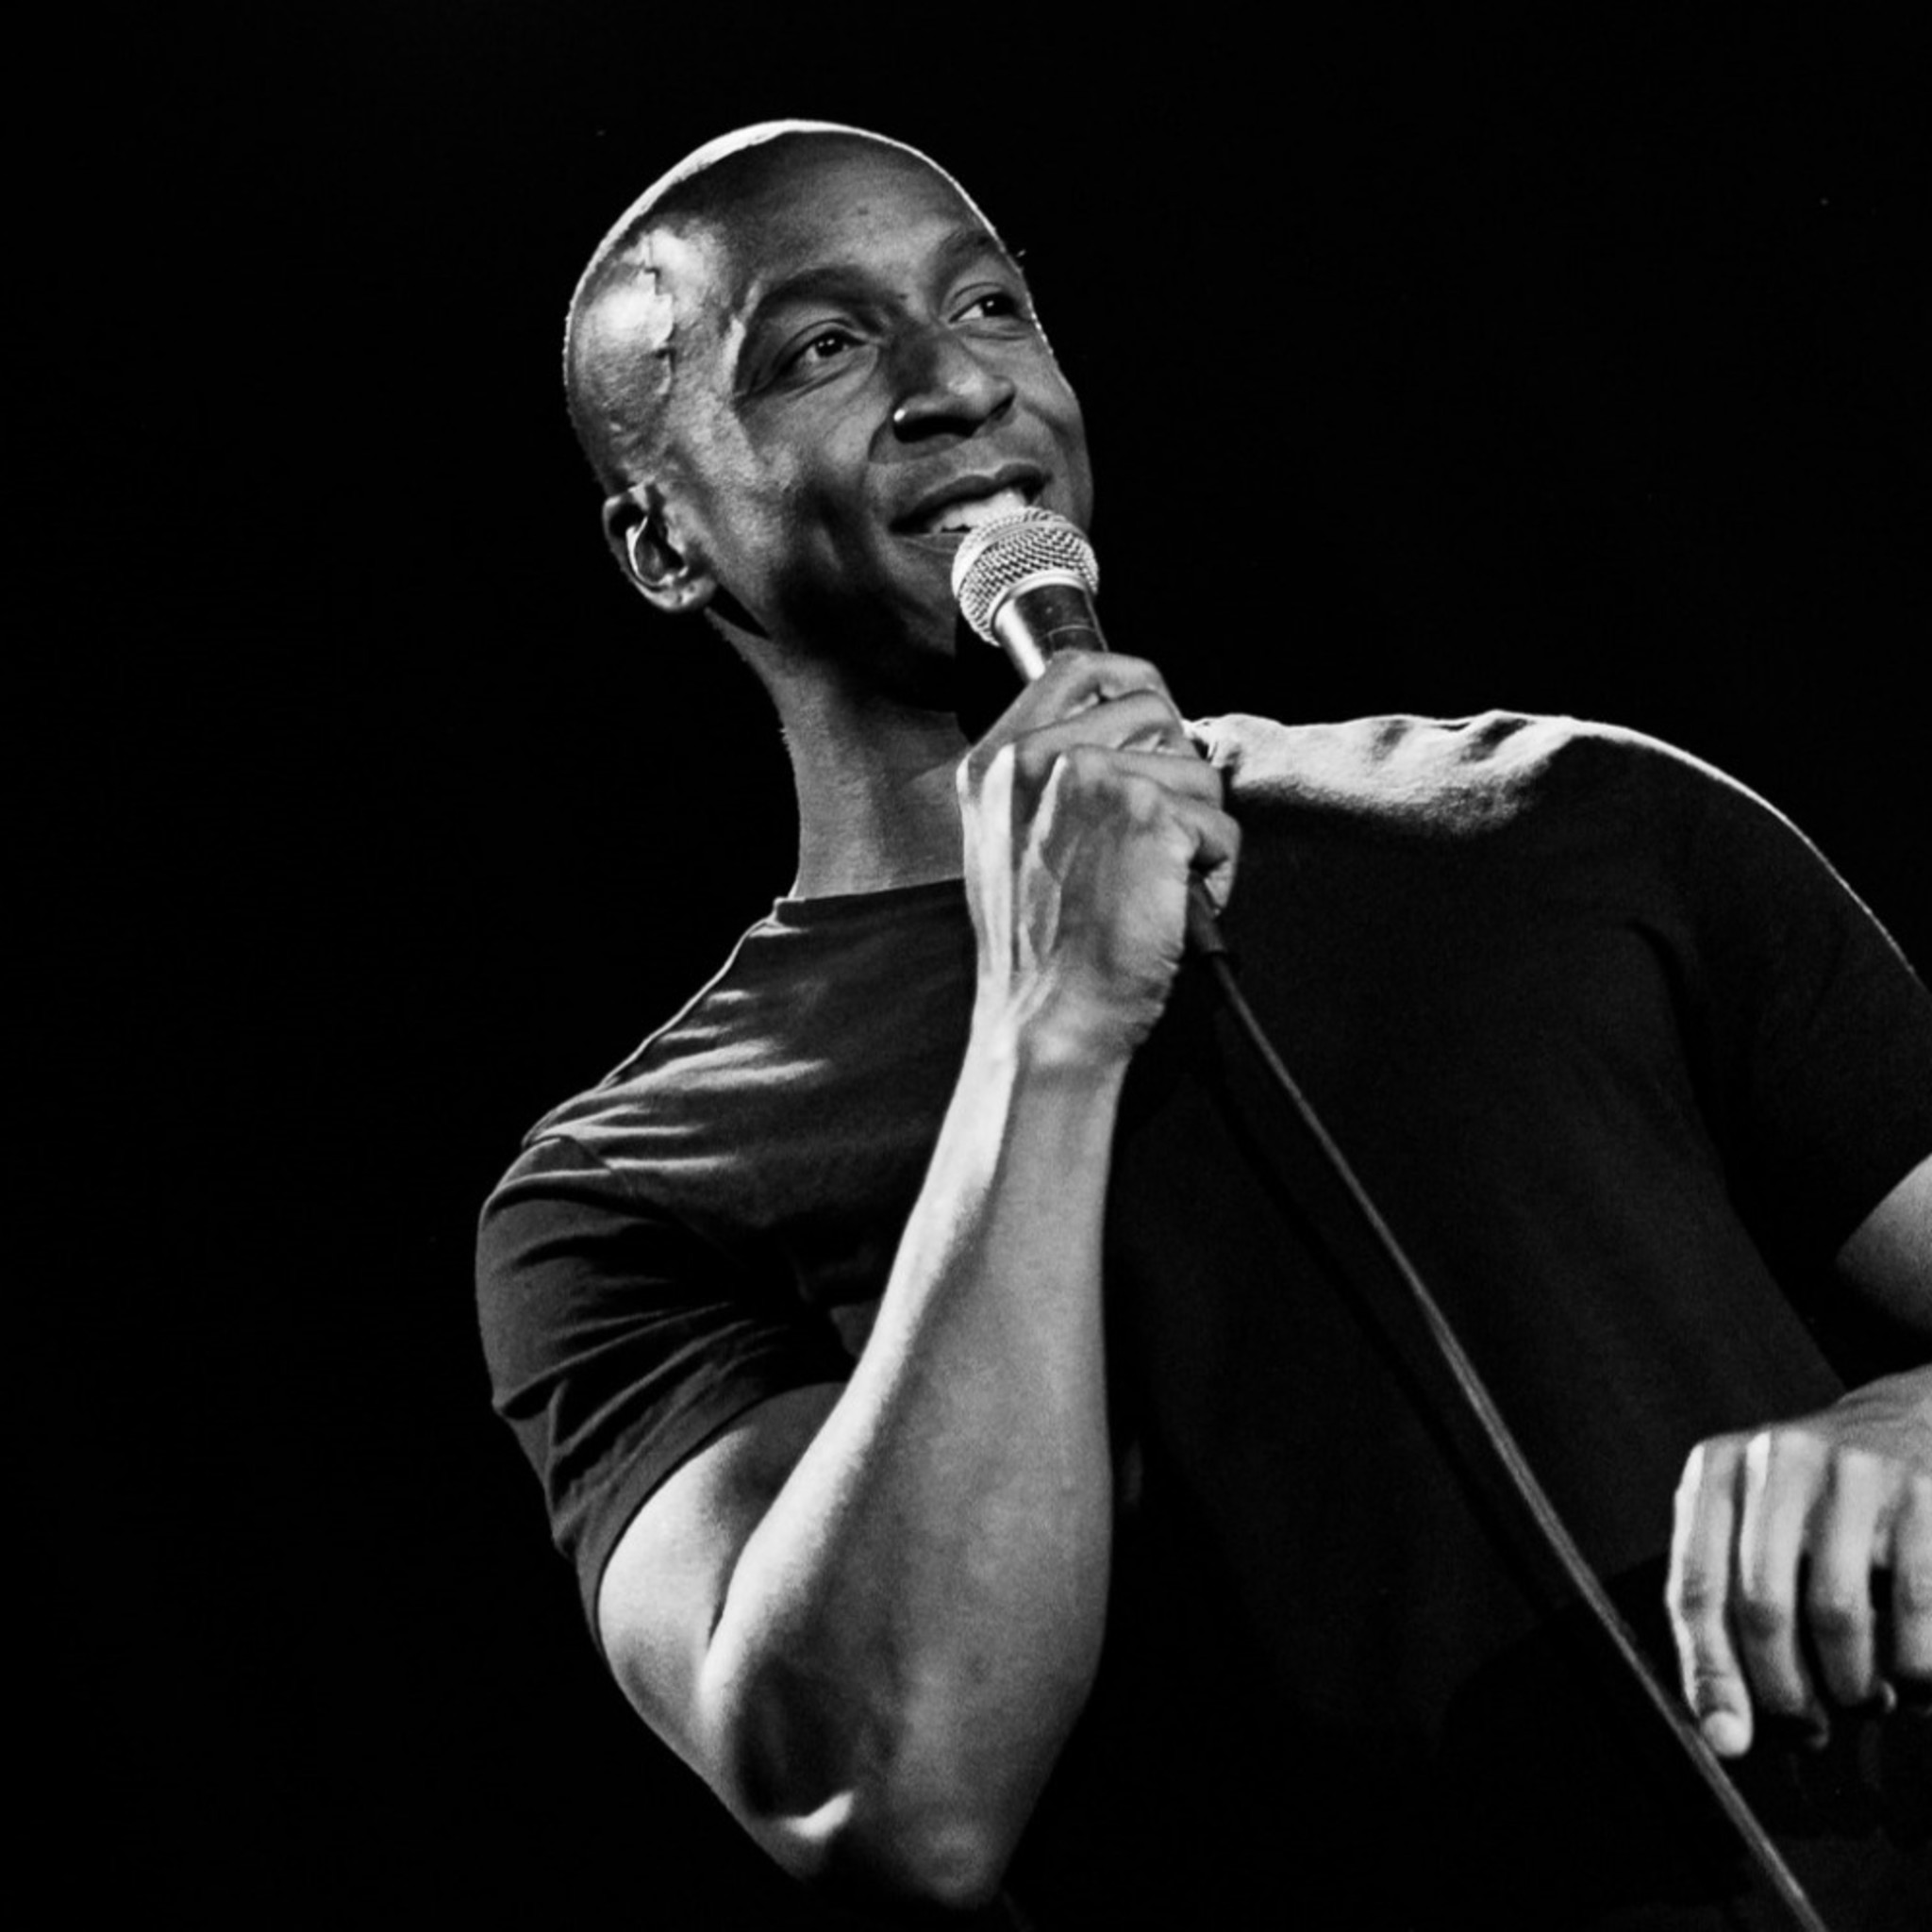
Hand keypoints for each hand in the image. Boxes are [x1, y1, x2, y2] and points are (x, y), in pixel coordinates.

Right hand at [957, 650, 1238, 1063]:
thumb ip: (1042, 780)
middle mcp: (1034, 758)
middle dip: (1176, 771)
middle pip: (1154, 709)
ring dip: (1197, 832)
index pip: (1078, 669)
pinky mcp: (1149, 815)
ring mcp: (1090, 781)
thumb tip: (1122, 737)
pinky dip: (1215, 873)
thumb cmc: (1036, 952)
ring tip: (1154, 886)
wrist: (1045, 1021)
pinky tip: (1172, 907)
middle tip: (1154, 839)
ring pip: (1197, 771)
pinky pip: (1222, 827)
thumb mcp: (1004, 843)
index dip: (1133, 682)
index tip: (1156, 720)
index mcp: (993, 762)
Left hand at [1666, 1368, 1931, 1755]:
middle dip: (1785, 1690)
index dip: (1709, 1672)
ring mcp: (1855, 1472)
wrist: (1909, 1421)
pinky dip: (1917, 1670)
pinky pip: (1918, 1612)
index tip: (1729, 1739)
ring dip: (1852, 1685)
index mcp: (1718, 1469)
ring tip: (1863, 1697)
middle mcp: (1778, 1460)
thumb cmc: (1814, 1499)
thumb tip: (1724, 1730)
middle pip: (1764, 1607)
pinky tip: (1914, 1681)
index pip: (1697, 1586)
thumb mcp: (1750, 1523)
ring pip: (1838, 1616)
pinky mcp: (1924, 1495)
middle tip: (1807, 1728)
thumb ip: (1727, 1606)